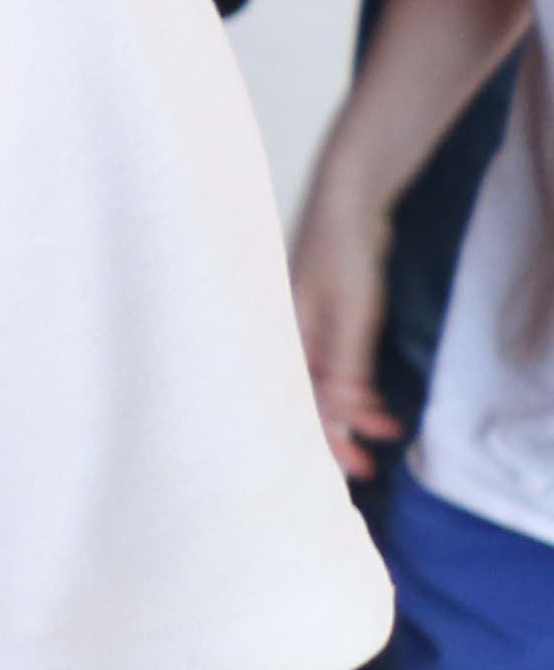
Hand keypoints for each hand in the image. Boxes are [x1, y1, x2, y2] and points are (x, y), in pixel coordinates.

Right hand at [294, 194, 398, 479]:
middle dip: (336, 433)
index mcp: (287, 341)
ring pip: (322, 386)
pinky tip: (373, 400)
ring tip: (384, 430)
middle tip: (364, 465)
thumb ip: (346, 362)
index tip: (351, 463)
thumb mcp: (351, 312)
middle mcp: (290, 340)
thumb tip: (345, 411)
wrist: (346, 204)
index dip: (326, 436)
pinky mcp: (324, 321)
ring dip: (352, 412)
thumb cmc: (340, 254)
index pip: (300, 403)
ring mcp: (306, 330)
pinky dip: (354, 388)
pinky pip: (334, 367)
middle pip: (307, 400)